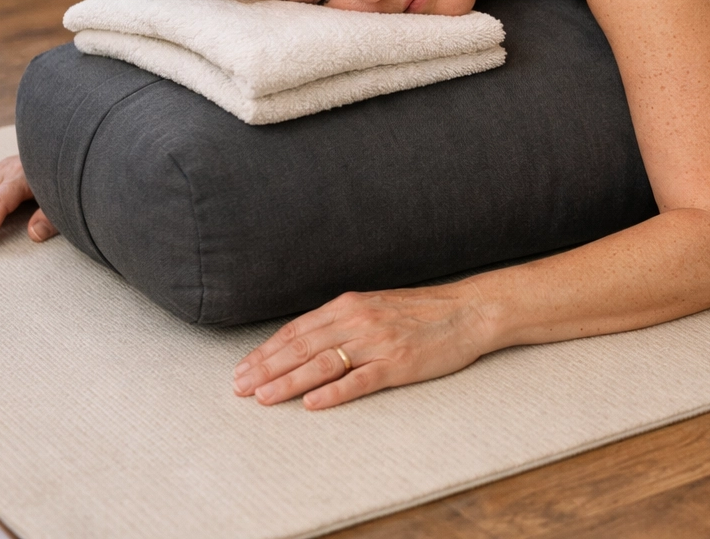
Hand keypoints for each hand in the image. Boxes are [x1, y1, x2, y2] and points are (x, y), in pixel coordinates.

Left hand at [232, 283, 495, 409]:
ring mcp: (378, 342)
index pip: (297, 330)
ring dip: (289, 381)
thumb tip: (306, 340)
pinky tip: (313, 403)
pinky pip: (360, 380)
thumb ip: (343, 320)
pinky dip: (334, 392)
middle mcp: (359, 320)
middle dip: (266, 368)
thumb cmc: (422, 311)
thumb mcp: (376, 305)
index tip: (244, 368)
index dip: (267, 350)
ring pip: (323, 363)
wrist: (469, 310)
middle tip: (240, 387)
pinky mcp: (399, 363)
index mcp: (350, 305)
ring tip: (264, 398)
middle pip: (302, 347)